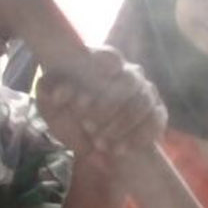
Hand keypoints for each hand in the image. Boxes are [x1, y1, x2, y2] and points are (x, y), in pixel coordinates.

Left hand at [36, 49, 166, 160]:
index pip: (108, 57)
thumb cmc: (70, 115)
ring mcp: (146, 92)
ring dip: (119, 125)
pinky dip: (136, 137)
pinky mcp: (158, 112)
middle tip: (87, 126)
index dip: (98, 74)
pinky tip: (118, 150)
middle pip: (128, 81)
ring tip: (99, 143)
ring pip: (141, 102)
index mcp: (102, 62)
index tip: (81, 100)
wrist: (95, 142)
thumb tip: (59, 95)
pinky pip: (154, 121)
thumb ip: (48, 92)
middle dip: (106, 106)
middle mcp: (129, 73)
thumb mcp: (51, 106)